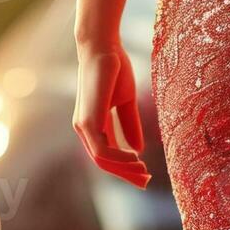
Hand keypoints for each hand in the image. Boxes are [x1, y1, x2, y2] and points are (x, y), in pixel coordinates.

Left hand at [74, 44, 150, 188]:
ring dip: (124, 169)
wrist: (103, 47)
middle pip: (104, 162)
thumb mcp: (126, 101)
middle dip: (125, 174)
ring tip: (143, 171)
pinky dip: (119, 158)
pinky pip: (102, 151)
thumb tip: (138, 149)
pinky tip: (135, 159)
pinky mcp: (87, 121)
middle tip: (145, 182)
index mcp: (93, 125)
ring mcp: (84, 126)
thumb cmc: (114, 69)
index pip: (107, 154)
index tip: (144, 174)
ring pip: (102, 160)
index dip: (125, 167)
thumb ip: (130, 124)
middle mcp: (84, 129)